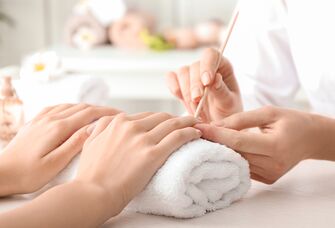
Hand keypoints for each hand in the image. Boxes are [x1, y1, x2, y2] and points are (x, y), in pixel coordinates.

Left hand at [0, 104, 119, 195]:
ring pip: (70, 105)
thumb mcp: (55, 163)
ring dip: (87, 107)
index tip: (120, 114)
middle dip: (100, 108)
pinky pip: (56, 107)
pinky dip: (70, 106)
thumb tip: (93, 127)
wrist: (2, 174)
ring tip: (98, 113)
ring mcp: (42, 119)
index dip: (107, 112)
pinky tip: (72, 110)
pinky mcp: (35, 122)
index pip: (89, 114)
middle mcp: (50, 119)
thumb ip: (75, 143)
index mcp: (58, 128)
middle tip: (114, 114)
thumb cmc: (28, 174)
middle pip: (81, 107)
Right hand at [75, 112, 201, 214]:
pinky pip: (177, 137)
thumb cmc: (91, 172)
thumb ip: (102, 127)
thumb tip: (111, 120)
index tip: (167, 121)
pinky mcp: (153, 154)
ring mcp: (143, 140)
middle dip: (175, 118)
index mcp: (118, 123)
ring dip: (187, 122)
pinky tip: (196, 133)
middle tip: (186, 121)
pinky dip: (189, 133)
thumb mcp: (91, 142)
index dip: (160, 118)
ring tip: (196, 123)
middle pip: (161, 117)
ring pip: (172, 124)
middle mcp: (132, 127)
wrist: (93, 193)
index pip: (147, 116)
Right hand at [166, 48, 241, 121]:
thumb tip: (215, 78)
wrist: (215, 124)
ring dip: (186, 91)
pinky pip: (171, 77)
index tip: (207, 82)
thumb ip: (223, 91)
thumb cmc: (226, 113)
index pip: (211, 55)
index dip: (207, 65)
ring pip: (182, 72)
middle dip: (195, 85)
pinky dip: (174, 87)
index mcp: (223, 66)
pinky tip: (180, 98)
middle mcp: (206, 66)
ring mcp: (191, 74)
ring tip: (195, 108)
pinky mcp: (179, 82)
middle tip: (197, 101)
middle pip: (195, 66)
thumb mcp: (229, 104)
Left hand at [195, 106, 334, 183]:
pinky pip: (243, 167)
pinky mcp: (267, 179)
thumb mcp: (268, 112)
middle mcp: (273, 165)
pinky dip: (231, 157)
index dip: (216, 134)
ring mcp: (270, 175)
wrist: (310, 138)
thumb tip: (215, 126)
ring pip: (236, 162)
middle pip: (234, 154)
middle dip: (214, 143)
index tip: (199, 127)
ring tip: (207, 139)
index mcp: (276, 146)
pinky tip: (222, 148)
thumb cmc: (291, 121)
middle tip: (197, 132)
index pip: (238, 141)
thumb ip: (240, 119)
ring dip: (220, 151)